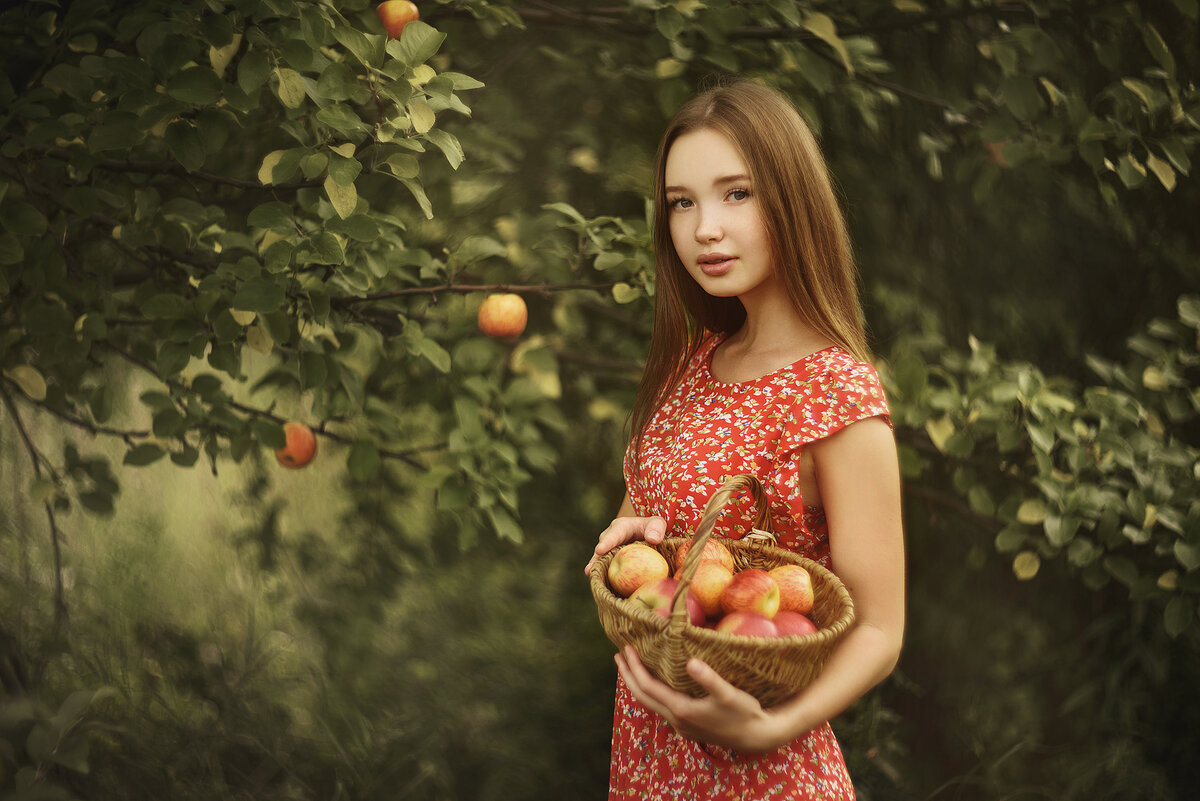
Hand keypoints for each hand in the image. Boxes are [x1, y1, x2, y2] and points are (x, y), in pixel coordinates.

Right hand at [583, 514, 666, 576]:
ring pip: (602, 560)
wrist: (647, 534)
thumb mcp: (657, 523)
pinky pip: (607, 568)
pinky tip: (602, 586)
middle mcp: (611, 539)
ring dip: (597, 569)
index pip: (614, 534)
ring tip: (591, 578)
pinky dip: (605, 576)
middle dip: (596, 559)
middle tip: (589, 569)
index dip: (606, 543)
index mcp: (621, 527)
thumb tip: (653, 539)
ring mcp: (610, 551)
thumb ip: (656, 528)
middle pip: (603, 548)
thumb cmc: (653, 528)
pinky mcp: (611, 560)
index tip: (600, 550)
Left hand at [614, 645, 789, 753]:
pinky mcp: (687, 726)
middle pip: (642, 697)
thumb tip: (691, 662)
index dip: (635, 668)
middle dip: (628, 676)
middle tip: (618, 656)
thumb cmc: (744, 713)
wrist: (755, 737)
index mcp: (682, 709)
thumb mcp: (728, 694)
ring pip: (650, 703)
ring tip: (631, 667)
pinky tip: (656, 683)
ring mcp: (681, 725)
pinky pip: (661, 706)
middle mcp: (676, 719)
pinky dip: (651, 692)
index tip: (627, 649)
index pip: (648, 687)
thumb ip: (709, 678)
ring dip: (638, 684)